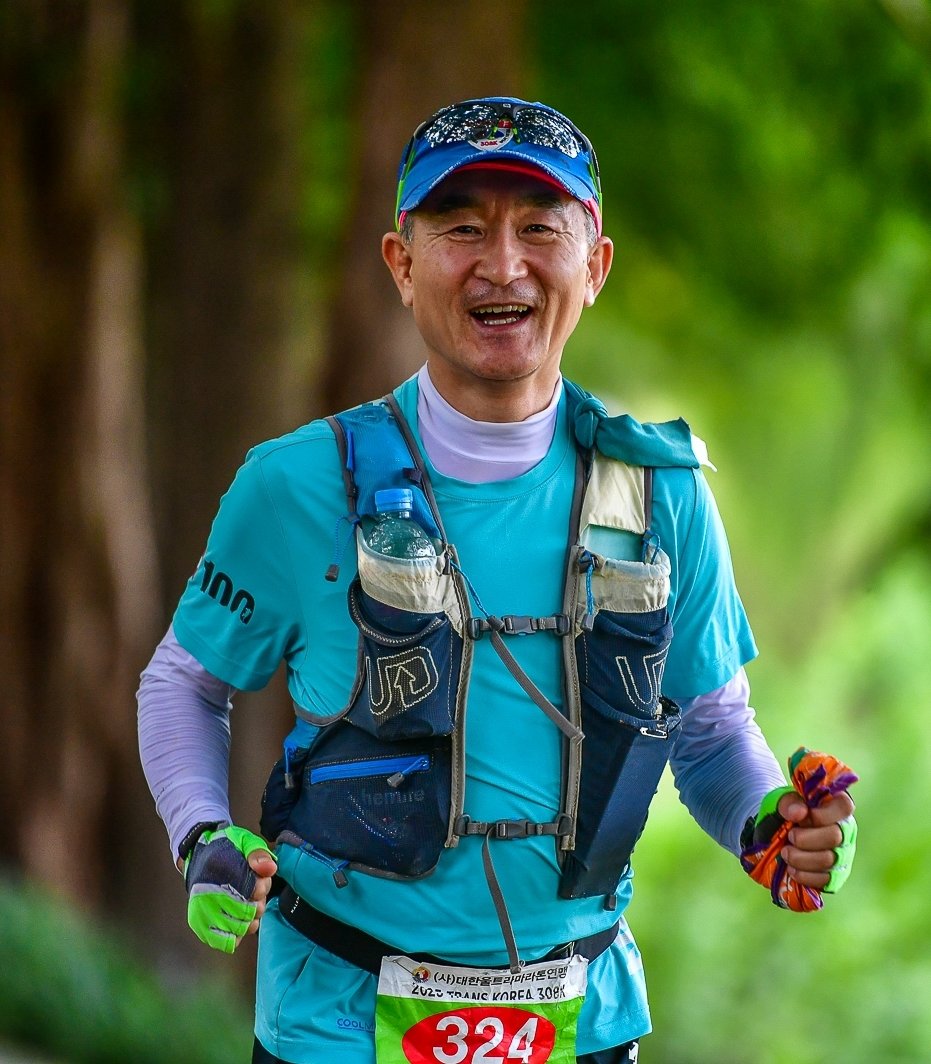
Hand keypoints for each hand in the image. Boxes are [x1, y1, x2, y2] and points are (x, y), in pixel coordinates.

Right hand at [184, 824, 277, 951]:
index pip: (251, 890)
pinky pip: (226, 941)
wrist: (198, 856)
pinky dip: (237, 934)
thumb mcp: (244, 841)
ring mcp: (203, 911)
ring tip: (245, 905)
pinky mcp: (200, 925)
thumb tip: (269, 869)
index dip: (261, 888)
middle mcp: (207, 893)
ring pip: (239, 928)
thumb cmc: (226, 850)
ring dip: (249, 919)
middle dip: (257, 904)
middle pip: (247, 911)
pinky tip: (238, 920)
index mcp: (220, 868)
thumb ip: (258, 853)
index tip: (259, 881)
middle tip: (253, 894)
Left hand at [777, 789, 856, 892]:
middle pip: (834, 836)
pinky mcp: (835, 877)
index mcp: (836, 809)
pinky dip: (803, 875)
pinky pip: (824, 880)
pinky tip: (791, 868)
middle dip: (804, 838)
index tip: (801, 818)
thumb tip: (799, 812)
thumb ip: (789, 803)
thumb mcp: (781, 802)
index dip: (822, 813)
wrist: (777, 837)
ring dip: (800, 858)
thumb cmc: (785, 816)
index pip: (844, 806)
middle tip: (789, 836)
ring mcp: (843, 856)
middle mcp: (845, 832)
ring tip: (786, 852)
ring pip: (828, 860)